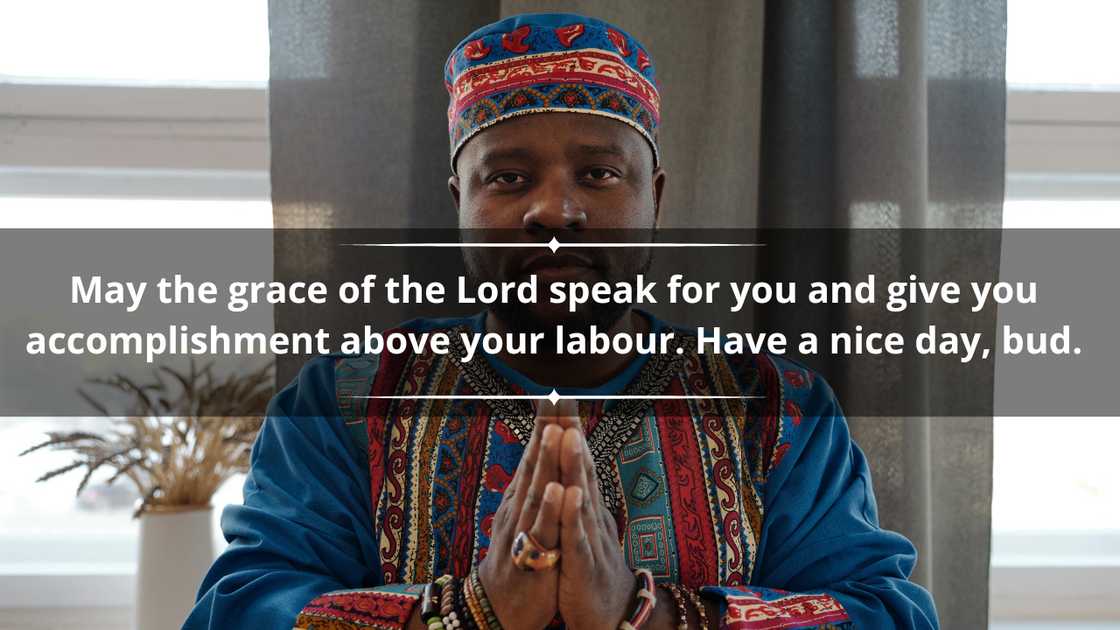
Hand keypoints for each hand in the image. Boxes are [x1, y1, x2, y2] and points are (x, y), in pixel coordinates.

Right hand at [477, 400, 576, 629]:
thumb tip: (539, 451)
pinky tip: (559, 489)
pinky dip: (550, 510)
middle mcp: (518, 510)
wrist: (498, 612)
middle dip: (546, 430)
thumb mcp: (524, 518)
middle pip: (533, 465)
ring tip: (555, 431)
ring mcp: (523, 533)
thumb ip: (532, 485)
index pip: (534, 455)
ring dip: (545, 461)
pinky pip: (542, 533)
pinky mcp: (532, 560)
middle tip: (555, 396)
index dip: (545, 425)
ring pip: (537, 492)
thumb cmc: (517, 561)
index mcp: (521, 499)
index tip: (556, 393)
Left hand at [556, 415, 635, 629]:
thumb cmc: (591, 569)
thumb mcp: (582, 526)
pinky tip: (568, 494)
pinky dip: (572, 515)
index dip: (567, 428)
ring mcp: (590, 538)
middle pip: (582, 467)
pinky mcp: (584, 565)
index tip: (557, 396)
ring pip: (581, 497)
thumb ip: (579, 493)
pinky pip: (576, 537)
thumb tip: (573, 462)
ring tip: (569, 434)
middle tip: (564, 398)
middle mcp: (592, 514)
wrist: (612, 616)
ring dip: (576, 465)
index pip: (577, 460)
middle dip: (572, 432)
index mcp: (587, 505)